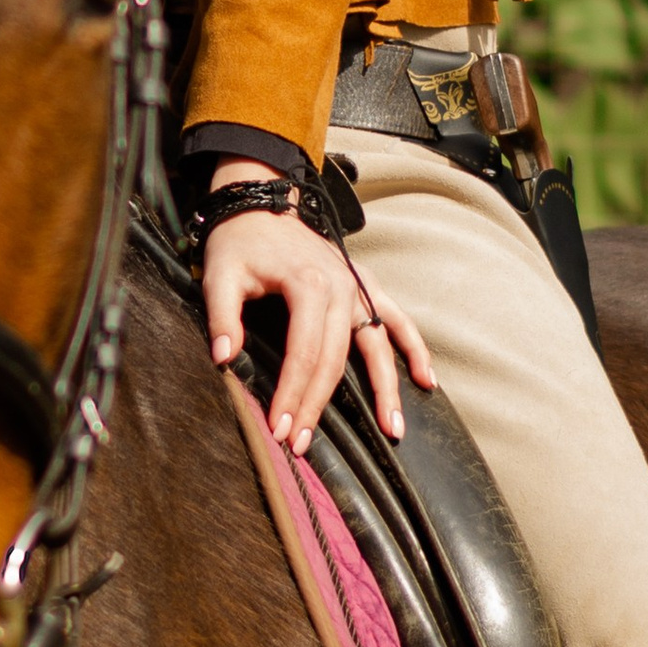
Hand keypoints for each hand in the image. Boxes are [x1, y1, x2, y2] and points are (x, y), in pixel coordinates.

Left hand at [198, 160, 435, 450]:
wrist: (260, 202)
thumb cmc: (239, 242)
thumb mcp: (219, 274)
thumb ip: (223, 316)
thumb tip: (223, 359)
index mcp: (309, 285)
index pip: (304, 354)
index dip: (293, 395)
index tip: (281, 430)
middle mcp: (343, 288)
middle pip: (336, 360)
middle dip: (320, 405)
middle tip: (304, 444)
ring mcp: (359, 288)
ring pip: (378, 346)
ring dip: (387, 390)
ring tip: (394, 431)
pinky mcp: (365, 287)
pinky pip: (398, 320)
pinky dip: (415, 348)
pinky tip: (428, 379)